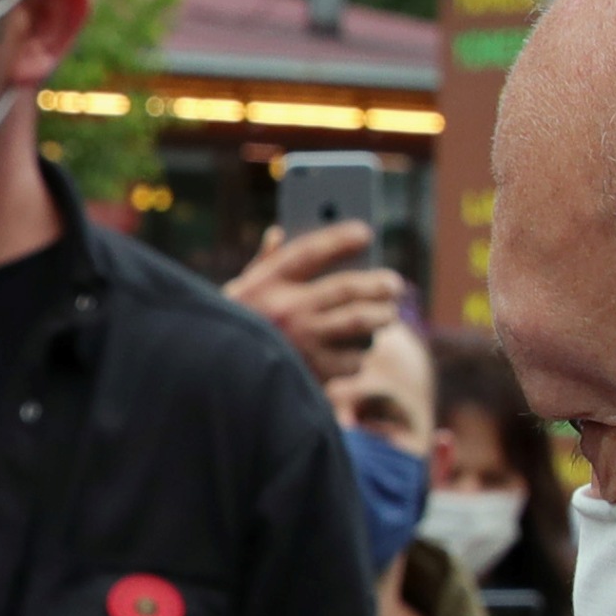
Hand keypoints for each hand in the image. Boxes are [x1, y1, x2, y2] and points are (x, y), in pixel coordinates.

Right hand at [226, 223, 403, 380]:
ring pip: (358, 323)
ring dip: (381, 318)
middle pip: (346, 287)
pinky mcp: (313, 374)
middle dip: (378, 284)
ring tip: (389, 315)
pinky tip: (361, 352)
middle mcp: (287, 311)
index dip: (341, 238)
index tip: (365, 233)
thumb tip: (278, 233)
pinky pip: (352, 361)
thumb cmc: (233, 331)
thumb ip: (261, 263)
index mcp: (266, 285)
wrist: (220, 382)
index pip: (311, 251)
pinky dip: (360, 356)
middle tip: (395, 285)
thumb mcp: (238, 294)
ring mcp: (302, 343)